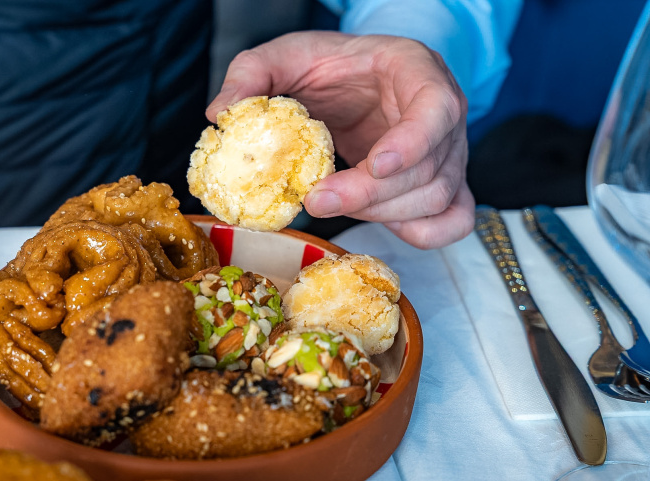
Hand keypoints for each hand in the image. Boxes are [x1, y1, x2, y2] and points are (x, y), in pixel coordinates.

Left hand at [208, 31, 473, 248]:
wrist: (353, 78)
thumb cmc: (328, 65)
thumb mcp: (285, 55)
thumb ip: (252, 73)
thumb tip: (221, 113)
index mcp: (416, 70)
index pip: (437, 109)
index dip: (411, 143)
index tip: (373, 165)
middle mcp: (444, 115)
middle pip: (431, 169)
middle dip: (370, 194)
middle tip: (314, 201)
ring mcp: (448, 153)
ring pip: (436, 200)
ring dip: (380, 215)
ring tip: (327, 203)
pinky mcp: (442, 185)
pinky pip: (451, 221)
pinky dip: (418, 233)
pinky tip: (374, 222)